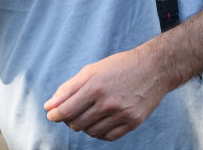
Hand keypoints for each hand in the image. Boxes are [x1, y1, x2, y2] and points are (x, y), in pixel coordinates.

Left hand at [44, 47, 170, 141]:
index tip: (53, 115)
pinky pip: (108, 137)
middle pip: (77, 124)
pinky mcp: (133, 122)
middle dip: (70, 119)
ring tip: (90, 113)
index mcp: (95, 86)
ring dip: (85, 126)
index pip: (66, 110)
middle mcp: (108, 102)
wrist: (154, 67)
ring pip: (91, 132)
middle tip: (74, 111)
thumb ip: (68, 88)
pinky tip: (102, 121)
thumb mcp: (92, 70)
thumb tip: (49, 106)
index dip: (55, 115)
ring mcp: (122, 114)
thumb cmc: (120, 66)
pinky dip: (101, 132)